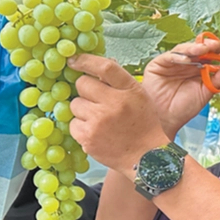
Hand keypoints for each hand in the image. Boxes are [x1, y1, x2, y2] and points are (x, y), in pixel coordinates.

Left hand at [67, 54, 171, 177]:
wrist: (146, 158)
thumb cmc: (143, 125)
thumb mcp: (139, 97)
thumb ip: (119, 82)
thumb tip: (94, 66)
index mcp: (129, 90)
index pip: (105, 67)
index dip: (85, 61)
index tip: (74, 61)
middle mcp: (114, 103)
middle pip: (82, 84)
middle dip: (86, 91)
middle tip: (98, 103)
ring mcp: (99, 121)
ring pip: (75, 104)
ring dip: (83, 110)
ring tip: (99, 121)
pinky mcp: (88, 137)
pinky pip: (72, 124)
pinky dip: (81, 127)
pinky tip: (96, 133)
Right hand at [141, 38, 219, 139]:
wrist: (165, 120)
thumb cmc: (183, 108)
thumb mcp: (204, 94)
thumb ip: (218, 81)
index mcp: (199, 69)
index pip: (210, 55)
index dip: (218, 52)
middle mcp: (187, 63)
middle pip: (198, 49)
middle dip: (208, 46)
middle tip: (215, 46)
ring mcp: (173, 62)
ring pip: (184, 49)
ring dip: (194, 48)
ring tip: (203, 49)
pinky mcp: (159, 64)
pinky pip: (169, 57)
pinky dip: (178, 56)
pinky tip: (186, 59)